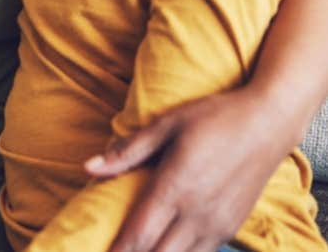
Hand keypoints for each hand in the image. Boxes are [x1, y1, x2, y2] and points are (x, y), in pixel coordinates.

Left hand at [84, 89, 285, 251]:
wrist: (267, 124)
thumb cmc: (212, 117)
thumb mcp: (167, 124)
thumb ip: (128, 150)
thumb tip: (89, 167)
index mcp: (176, 186)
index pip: (140, 233)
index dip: (118, 250)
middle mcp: (197, 213)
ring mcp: (218, 224)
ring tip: (138, 249)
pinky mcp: (232, 227)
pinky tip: (166, 248)